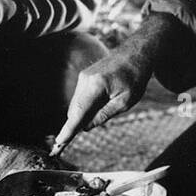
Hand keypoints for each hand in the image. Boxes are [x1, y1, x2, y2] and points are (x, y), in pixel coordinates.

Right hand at [53, 39, 154, 154]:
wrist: (136, 53)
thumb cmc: (136, 76)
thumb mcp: (125, 101)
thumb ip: (104, 115)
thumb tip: (85, 127)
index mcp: (96, 86)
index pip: (78, 112)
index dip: (68, 129)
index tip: (60, 142)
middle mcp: (85, 80)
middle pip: (75, 110)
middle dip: (76, 124)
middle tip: (76, 138)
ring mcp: (83, 77)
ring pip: (77, 104)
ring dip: (83, 114)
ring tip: (103, 110)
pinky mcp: (85, 76)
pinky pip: (81, 97)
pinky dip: (85, 106)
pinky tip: (99, 105)